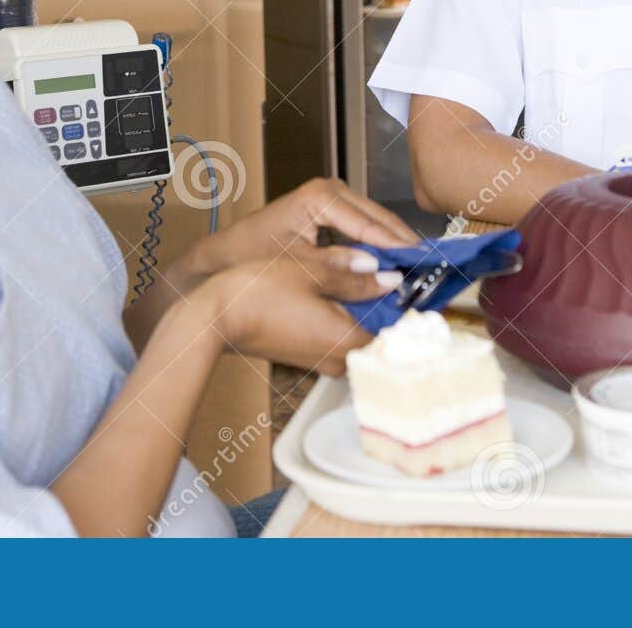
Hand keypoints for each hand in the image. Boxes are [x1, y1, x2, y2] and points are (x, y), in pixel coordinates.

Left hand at [178, 177, 416, 290]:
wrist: (222, 259)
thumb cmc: (251, 258)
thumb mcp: (299, 266)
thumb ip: (341, 270)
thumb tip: (381, 274)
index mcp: (321, 196)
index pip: (369, 224)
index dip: (397, 247)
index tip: (421, 266)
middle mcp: (331, 190)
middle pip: (379, 218)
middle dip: (403, 244)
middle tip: (432, 269)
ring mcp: (332, 199)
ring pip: (375, 222)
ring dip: (395, 245)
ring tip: (421, 270)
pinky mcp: (332, 212)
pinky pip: (364, 227)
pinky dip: (380, 245)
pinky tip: (396, 265)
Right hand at [200, 254, 398, 375]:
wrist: (214, 316)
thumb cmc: (257, 293)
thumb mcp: (312, 271)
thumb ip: (354, 274)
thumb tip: (387, 275)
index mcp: (347, 341)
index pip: (397, 332)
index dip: (408, 305)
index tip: (417, 284)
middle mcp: (338, 360)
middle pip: (379, 333)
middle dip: (388, 304)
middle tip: (396, 274)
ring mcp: (322, 360)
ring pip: (358, 333)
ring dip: (366, 308)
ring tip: (370, 277)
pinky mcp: (307, 355)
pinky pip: (338, 336)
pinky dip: (344, 314)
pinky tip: (340, 290)